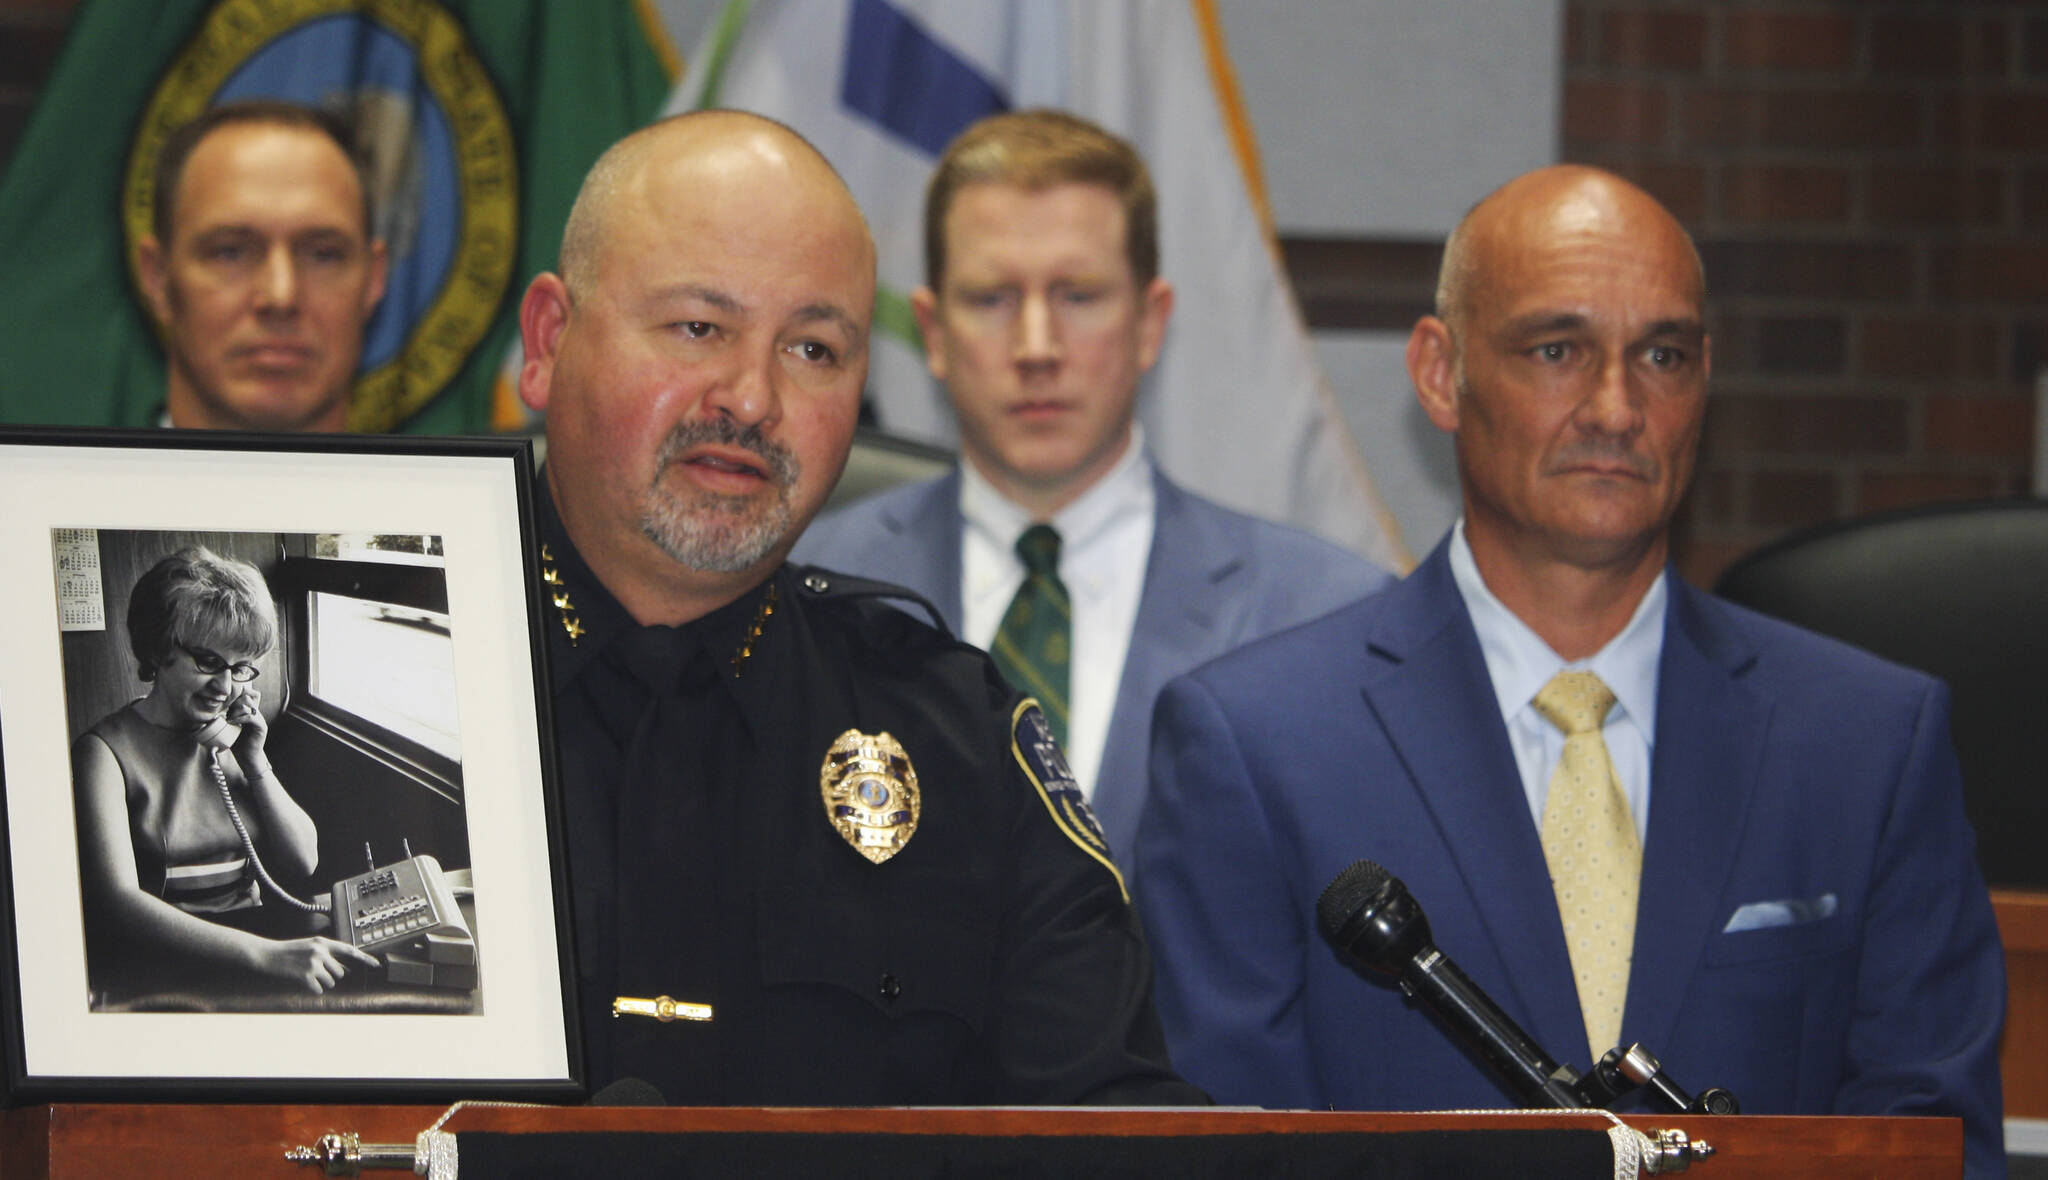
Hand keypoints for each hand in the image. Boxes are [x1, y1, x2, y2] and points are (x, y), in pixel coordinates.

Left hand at [227, 684, 268, 760]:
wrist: (247, 757)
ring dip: (235, 711)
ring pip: (247, 705)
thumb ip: (226, 718)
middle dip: (234, 702)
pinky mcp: (261, 726)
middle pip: (247, 696)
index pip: (248, 694)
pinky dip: (239, 719)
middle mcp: (256, 713)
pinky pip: (250, 717)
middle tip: (226, 712)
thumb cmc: (237, 744)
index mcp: (249, 712)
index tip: (225, 699)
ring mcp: (259, 719)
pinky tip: (231, 723)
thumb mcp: (229, 728)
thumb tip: (210, 712)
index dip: (238, 693)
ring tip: (228, 720)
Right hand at [255, 936, 380, 993]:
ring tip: (305, 974)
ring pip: (330, 982)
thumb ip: (327, 956)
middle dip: (330, 975)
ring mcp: (313, 963)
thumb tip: (345, 970)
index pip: (349, 950)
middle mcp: (320, 951)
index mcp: (323, 942)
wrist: (266, 954)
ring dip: (320, 982)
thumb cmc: (288, 952)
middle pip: (340, 972)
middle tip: (313, 972)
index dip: (364, 958)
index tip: (377, 964)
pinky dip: (312, 989)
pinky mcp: (306, 976)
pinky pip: (319, 989)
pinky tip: (301, 981)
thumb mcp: (309, 948)